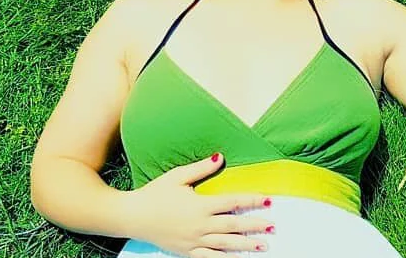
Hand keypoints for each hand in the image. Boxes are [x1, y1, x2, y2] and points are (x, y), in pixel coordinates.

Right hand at [129, 153, 275, 256]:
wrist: (132, 216)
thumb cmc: (154, 194)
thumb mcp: (176, 177)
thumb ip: (201, 169)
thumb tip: (221, 157)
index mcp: (200, 205)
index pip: (232, 203)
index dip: (251, 201)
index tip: (268, 200)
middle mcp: (200, 225)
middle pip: (233, 226)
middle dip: (255, 226)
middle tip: (273, 226)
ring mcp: (194, 241)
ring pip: (225, 245)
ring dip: (246, 245)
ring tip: (263, 246)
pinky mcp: (187, 252)